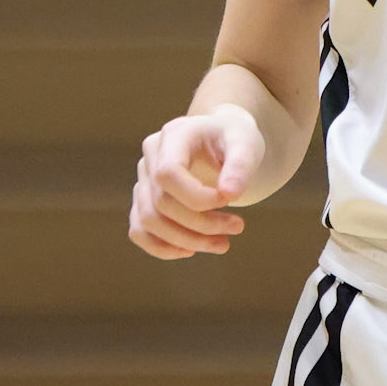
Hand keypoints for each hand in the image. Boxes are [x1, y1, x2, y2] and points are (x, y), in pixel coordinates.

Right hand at [128, 103, 264, 260]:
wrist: (222, 140)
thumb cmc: (234, 139)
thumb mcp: (246, 143)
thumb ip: (240, 166)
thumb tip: (230, 195)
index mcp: (174, 135)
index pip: (167, 173)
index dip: (196, 196)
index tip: (230, 200)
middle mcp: (151, 156)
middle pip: (161, 202)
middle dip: (201, 224)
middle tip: (238, 227)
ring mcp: (143, 179)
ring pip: (148, 220)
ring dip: (186, 241)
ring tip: (222, 244)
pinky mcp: (144, 200)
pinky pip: (140, 231)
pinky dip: (163, 248)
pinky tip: (193, 250)